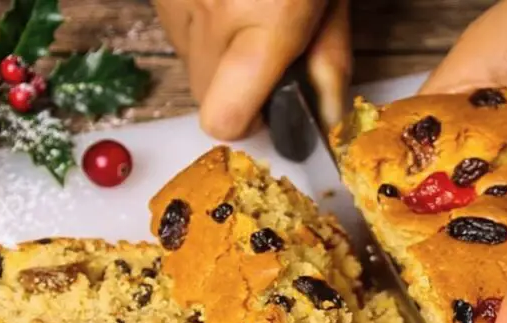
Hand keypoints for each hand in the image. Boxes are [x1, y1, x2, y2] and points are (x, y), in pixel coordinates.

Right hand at [154, 0, 351, 138]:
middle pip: (206, 99)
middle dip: (238, 92)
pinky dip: (203, 27)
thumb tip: (326, 119)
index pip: (226, 118)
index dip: (248, 126)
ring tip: (251, 16)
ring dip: (219, 58)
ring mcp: (176, 0)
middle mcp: (212, 15)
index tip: (273, 111)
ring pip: (190, 64)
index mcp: (269, 19)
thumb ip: (330, 61)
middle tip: (270, 58)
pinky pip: (179, 31)